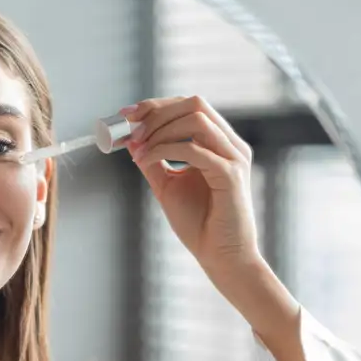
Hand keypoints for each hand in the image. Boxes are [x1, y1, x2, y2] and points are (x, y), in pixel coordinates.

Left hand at [123, 96, 260, 279]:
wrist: (221, 257)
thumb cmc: (200, 225)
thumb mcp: (167, 186)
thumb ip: (153, 160)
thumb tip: (130, 139)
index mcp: (220, 144)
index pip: (190, 106)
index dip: (156, 105)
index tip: (126, 115)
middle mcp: (231, 145)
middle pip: (194, 103)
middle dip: (156, 112)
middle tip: (130, 131)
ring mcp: (234, 158)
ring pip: (196, 119)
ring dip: (160, 130)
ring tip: (139, 150)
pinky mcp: (231, 175)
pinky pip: (194, 149)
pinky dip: (164, 149)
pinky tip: (147, 161)